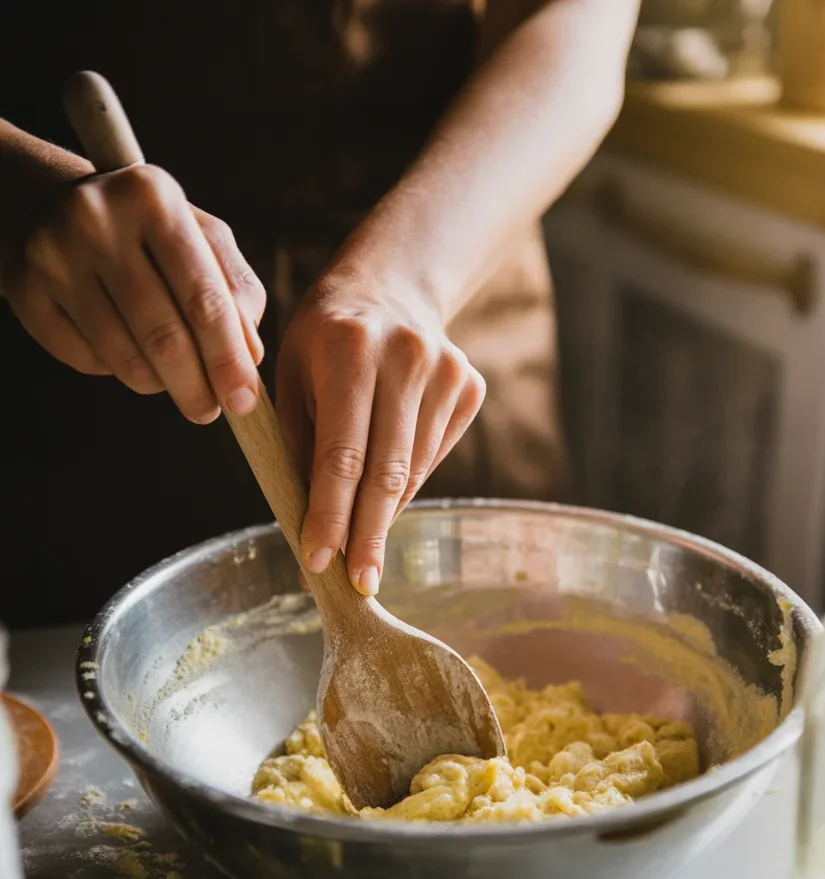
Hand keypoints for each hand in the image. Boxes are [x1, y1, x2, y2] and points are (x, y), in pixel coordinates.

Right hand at [5, 164, 264, 421]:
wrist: (53, 205)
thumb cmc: (149, 231)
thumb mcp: (201, 239)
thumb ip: (236, 290)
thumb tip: (249, 355)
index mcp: (154, 199)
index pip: (204, 298)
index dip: (227, 359)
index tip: (243, 400)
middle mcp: (98, 221)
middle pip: (164, 336)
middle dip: (195, 387)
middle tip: (209, 411)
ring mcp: (55, 256)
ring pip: (124, 357)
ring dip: (159, 384)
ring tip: (173, 380)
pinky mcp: (27, 291)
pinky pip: (87, 360)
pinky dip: (117, 370)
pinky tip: (126, 350)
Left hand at [277, 268, 484, 595]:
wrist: (389, 288)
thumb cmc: (324, 343)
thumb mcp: (293, 379)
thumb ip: (299, 449)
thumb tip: (309, 537)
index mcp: (349, 348)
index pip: (339, 453)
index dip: (329, 515)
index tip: (316, 563)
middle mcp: (406, 356)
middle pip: (386, 471)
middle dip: (367, 535)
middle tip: (357, 584)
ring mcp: (446, 371)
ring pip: (413, 471)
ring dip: (384, 518)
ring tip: (362, 554)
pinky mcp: (470, 387)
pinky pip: (433, 458)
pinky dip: (405, 487)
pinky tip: (384, 496)